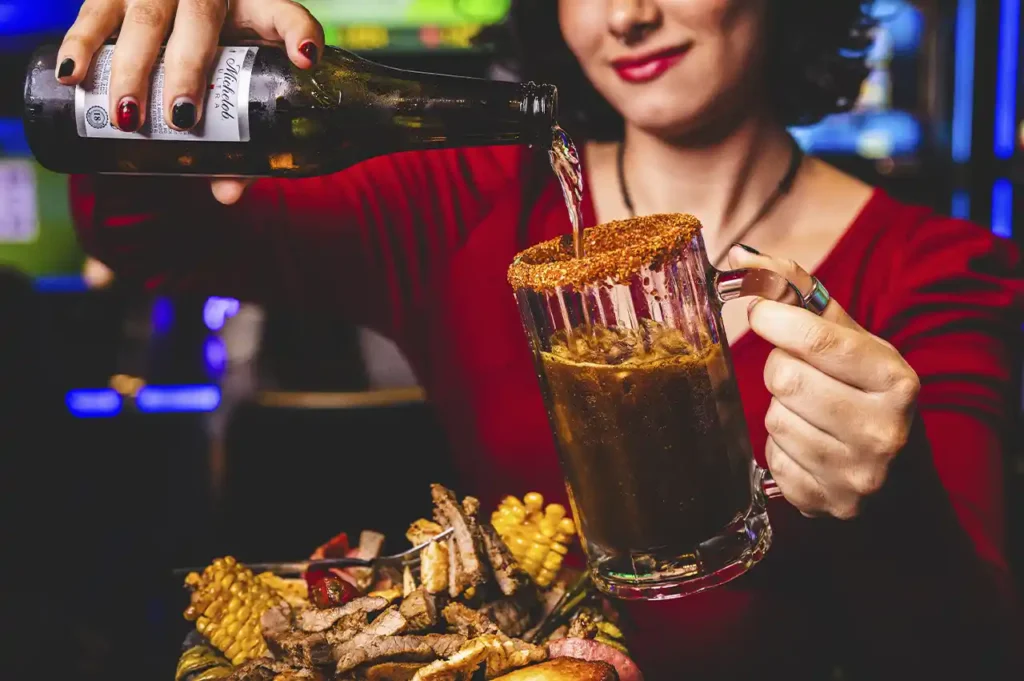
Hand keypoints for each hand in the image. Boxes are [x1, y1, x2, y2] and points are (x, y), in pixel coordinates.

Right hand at [56, 0, 323, 203]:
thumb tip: (227, 193)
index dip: (297, 35)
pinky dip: (80, 43)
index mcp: (254, 8)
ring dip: (131, 68)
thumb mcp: (239, 80)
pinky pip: (94, 12)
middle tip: (181, 119)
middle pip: (199, 22)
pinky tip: (73, 76)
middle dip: (187, 71)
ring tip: (127, 117)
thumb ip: (241, 133)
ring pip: (144, 18)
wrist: (181, 7)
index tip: (305, 60)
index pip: (284, 17)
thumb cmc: (221, 53)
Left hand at [729, 246, 920, 519]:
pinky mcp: (827, 505)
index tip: (762, 312)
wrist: (897, 475)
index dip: (775, 319)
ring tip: (810, 413)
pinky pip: (772, 461)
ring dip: (780, 411)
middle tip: (799, 373)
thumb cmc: (864, 392)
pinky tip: (808, 446)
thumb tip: (740, 257)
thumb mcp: (850, 339)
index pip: (817, 341)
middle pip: (785, 379)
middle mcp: (884, 432)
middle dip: (781, 369)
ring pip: (774, 421)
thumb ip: (798, 293)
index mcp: (897, 381)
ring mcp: (857, 475)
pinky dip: (780, 450)